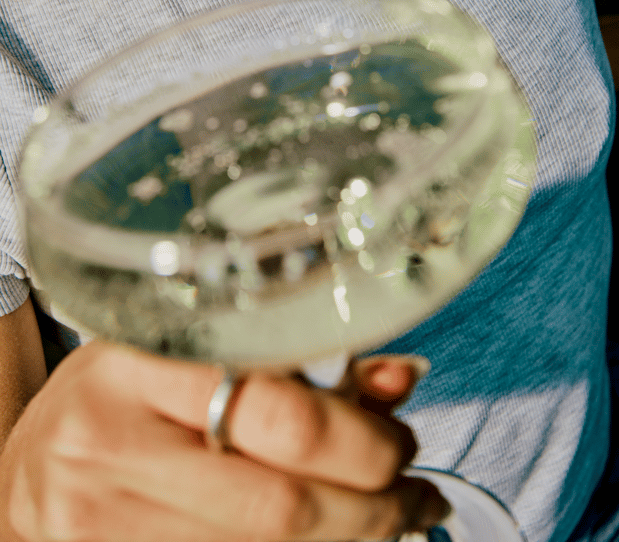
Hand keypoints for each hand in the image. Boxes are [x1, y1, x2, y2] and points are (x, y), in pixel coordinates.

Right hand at [0, 340, 448, 541]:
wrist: (32, 461)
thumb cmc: (122, 393)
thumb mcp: (195, 350)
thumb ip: (301, 363)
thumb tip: (401, 379)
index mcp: (140, 362)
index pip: (277, 413)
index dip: (362, 440)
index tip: (400, 444)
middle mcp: (111, 446)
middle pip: (281, 504)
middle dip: (370, 507)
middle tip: (411, 492)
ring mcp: (101, 524)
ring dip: (347, 540)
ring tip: (386, 517)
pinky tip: (326, 538)